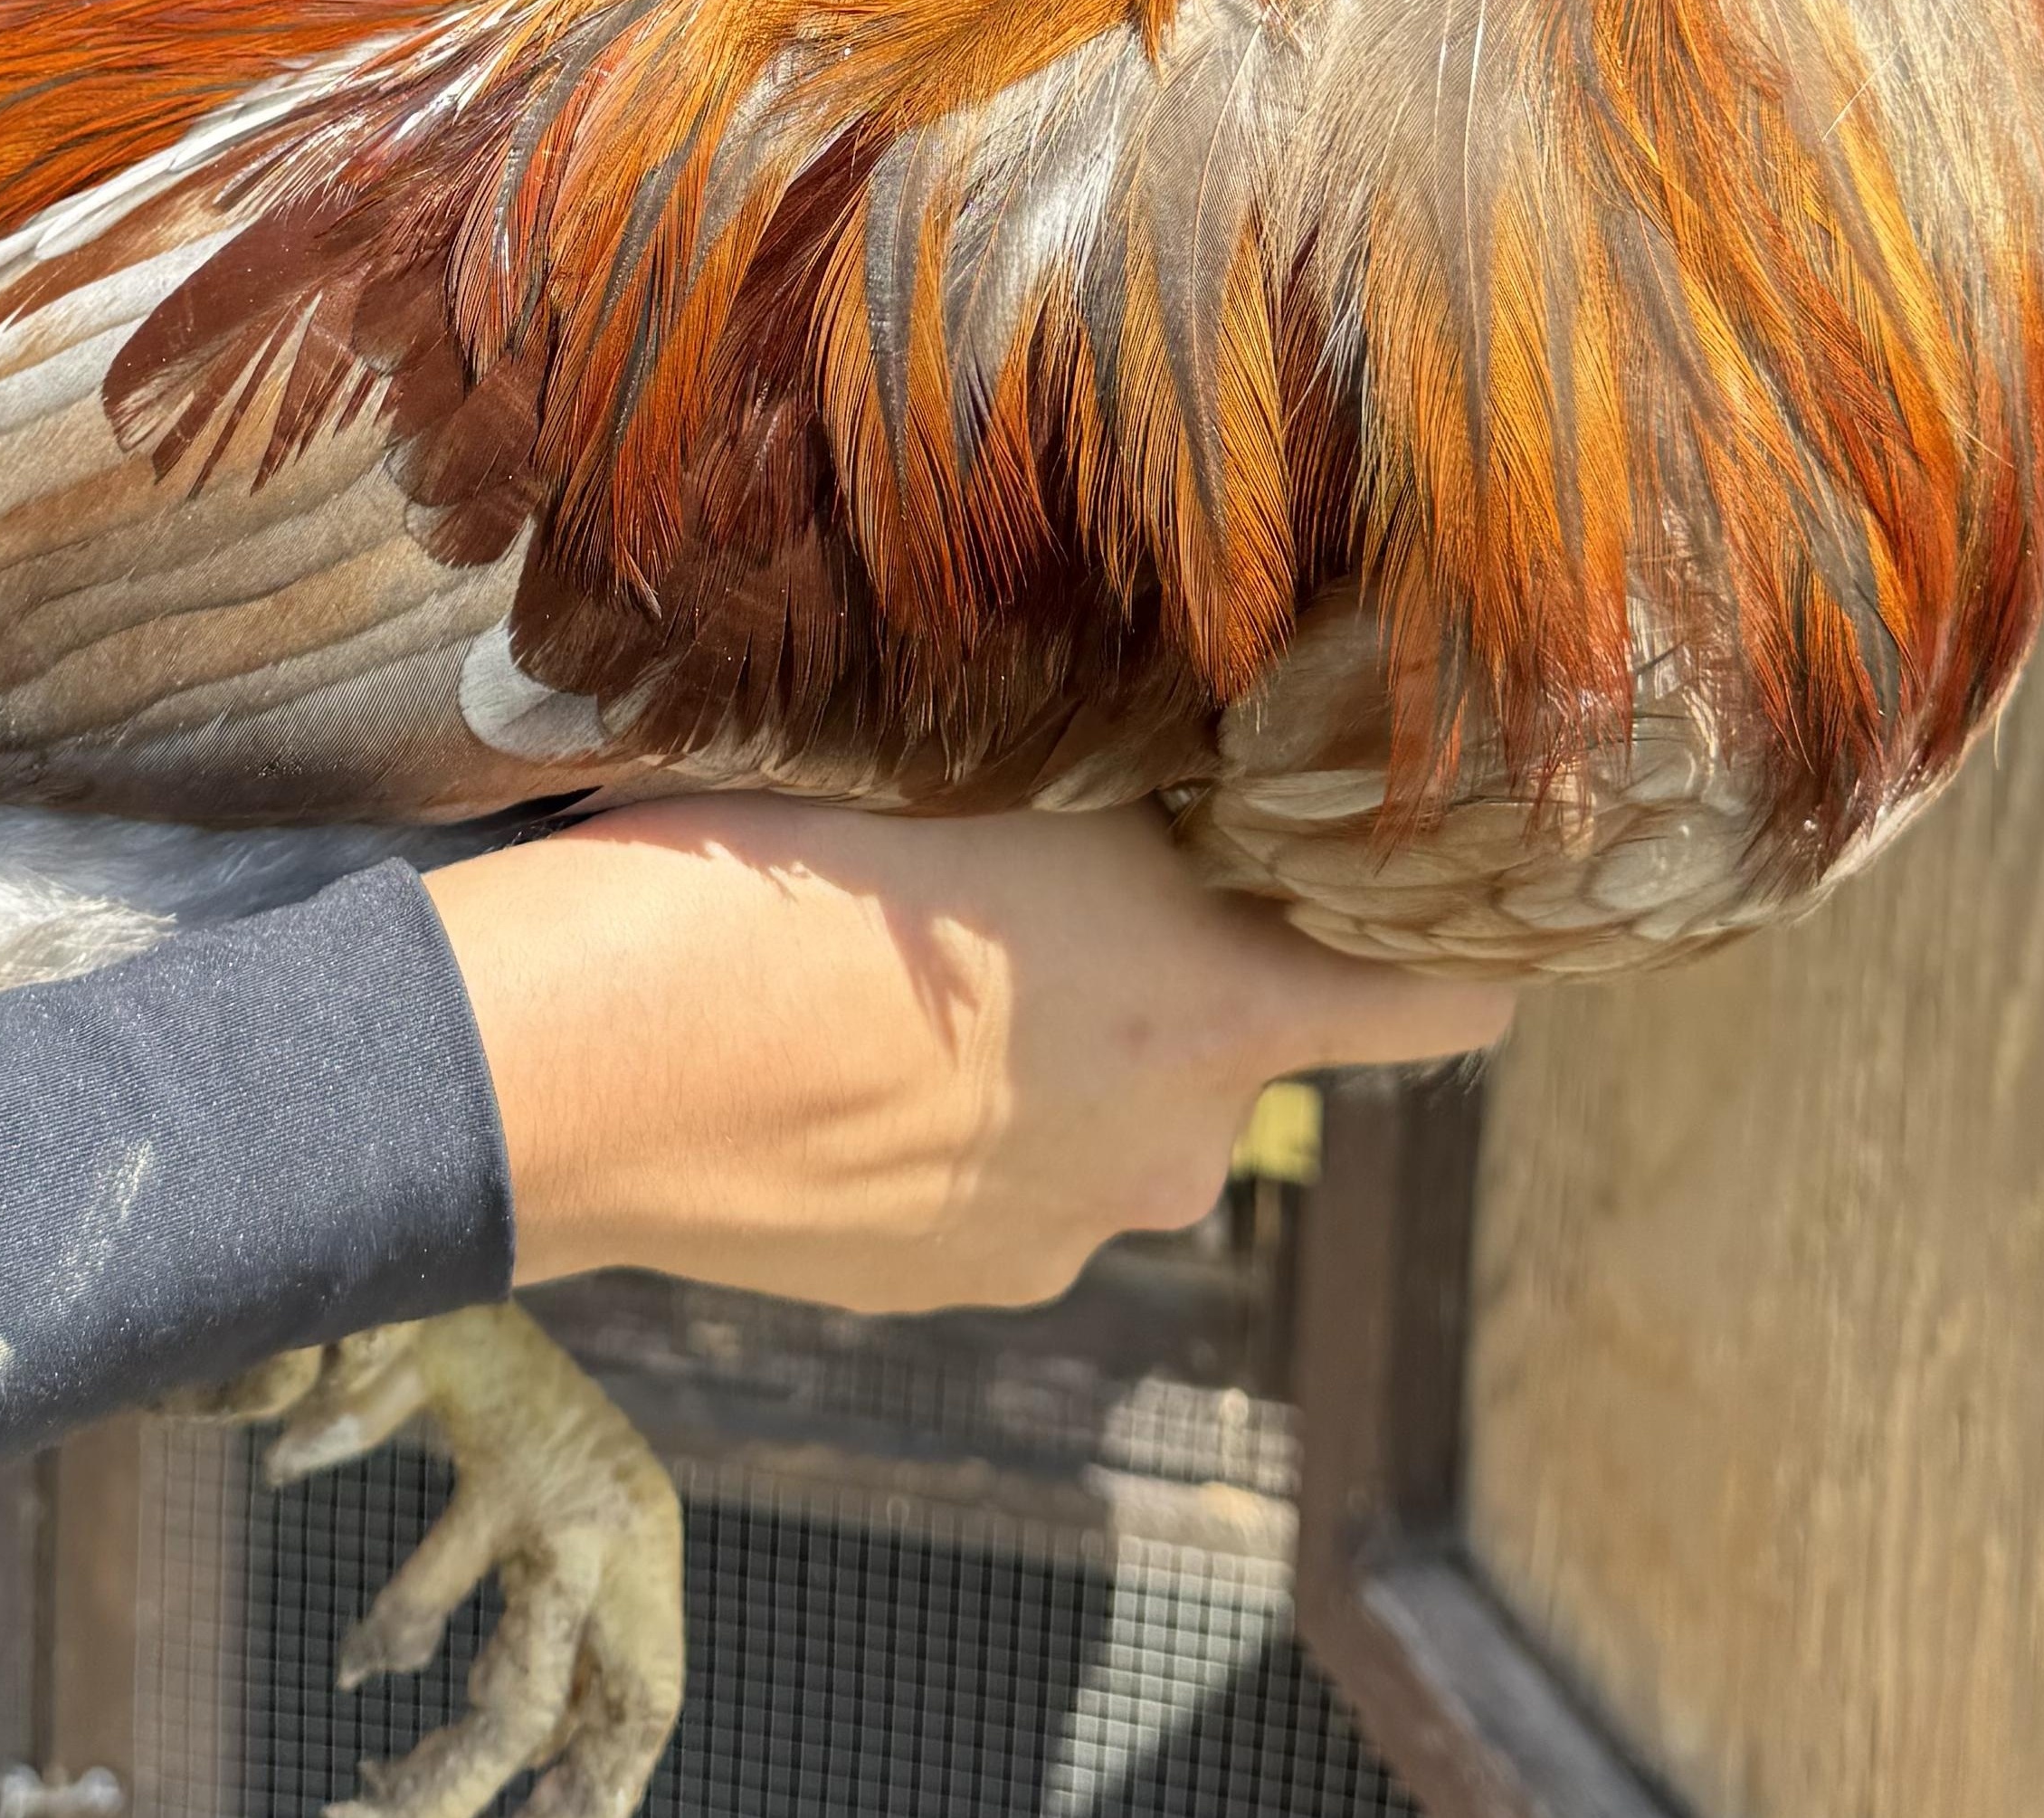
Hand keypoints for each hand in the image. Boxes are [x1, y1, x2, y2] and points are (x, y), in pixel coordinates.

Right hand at [421, 797, 1512, 1313]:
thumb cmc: (780, 866)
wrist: (581, 1056)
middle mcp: (1174, 1154)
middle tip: (1038, 856)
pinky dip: (948, 1116)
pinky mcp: (943, 1285)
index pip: (1451, 1001)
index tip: (1431, 877)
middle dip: (1170, 960)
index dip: (1461, 935)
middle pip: (1233, 1038)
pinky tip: (837, 1039)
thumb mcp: (991, 769)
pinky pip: (997, 1175)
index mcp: (1218, 1013)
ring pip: (1101, 1107)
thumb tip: (1201, 758)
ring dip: (1045, 1041)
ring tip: (898, 948)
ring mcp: (1055, 1238)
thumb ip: (1133, 791)